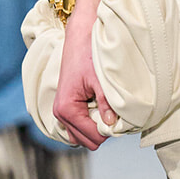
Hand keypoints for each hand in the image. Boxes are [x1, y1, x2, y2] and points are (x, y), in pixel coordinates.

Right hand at [52, 8, 114, 149]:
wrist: (80, 37)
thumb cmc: (90, 54)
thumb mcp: (102, 79)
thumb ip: (107, 103)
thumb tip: (112, 124)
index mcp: (66, 109)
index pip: (93, 137)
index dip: (109, 130)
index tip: (119, 116)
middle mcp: (60, 114)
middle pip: (88, 141)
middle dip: (103, 130)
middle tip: (114, 112)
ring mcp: (61, 112)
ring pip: (83, 136)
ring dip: (97, 127)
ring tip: (107, 109)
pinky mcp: (66, 108)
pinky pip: (80, 127)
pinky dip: (91, 122)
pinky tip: (100, 108)